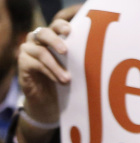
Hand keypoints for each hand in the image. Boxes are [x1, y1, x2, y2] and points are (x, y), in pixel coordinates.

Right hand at [16, 19, 70, 142]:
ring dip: (55, 65)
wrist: (50, 103)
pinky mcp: (23, 63)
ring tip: (67, 79)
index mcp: (53, 38)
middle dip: (55, 40)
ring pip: (39, 50)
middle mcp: (38, 41)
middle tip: (65, 51)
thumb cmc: (66, 84)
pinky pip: (34, 63)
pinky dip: (48, 71)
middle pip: (43, 33)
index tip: (70, 31)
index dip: (61, 26)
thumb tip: (100, 62)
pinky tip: (58, 80)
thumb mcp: (75, 72)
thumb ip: (80, 63)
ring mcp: (29, 51)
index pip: (56, 26)